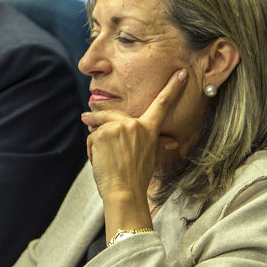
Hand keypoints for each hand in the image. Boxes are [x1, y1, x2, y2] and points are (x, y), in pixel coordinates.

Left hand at [82, 70, 187, 205]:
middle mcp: (135, 125)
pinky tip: (101, 163)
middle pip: (111, 114)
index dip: (173, 88)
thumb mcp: (149, 156)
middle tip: (85, 117)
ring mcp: (119, 128)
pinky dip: (92, 151)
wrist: (124, 193)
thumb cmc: (136, 179)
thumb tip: (172, 142)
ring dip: (96, 144)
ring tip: (105, 162)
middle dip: (96, 117)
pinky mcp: (103, 133)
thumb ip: (151, 142)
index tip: (182, 73)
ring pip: (99, 129)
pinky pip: (92, 138)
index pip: (163, 105)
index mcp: (149, 130)